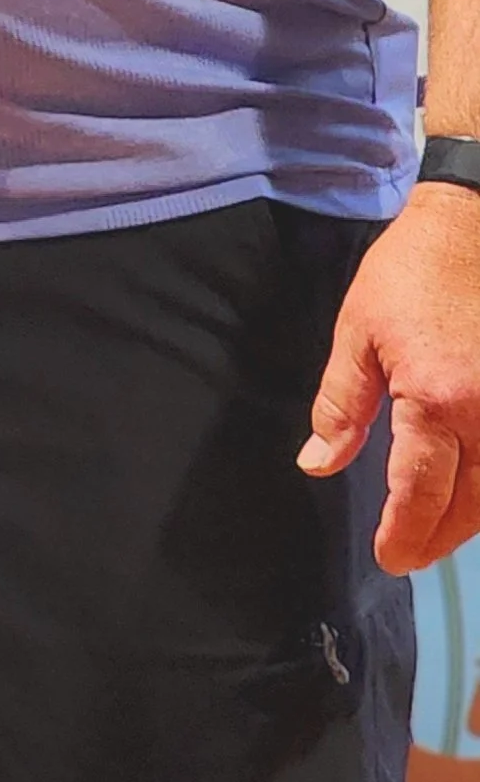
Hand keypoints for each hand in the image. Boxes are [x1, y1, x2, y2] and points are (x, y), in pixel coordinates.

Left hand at [298, 180, 479, 569]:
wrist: (472, 224)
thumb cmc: (411, 272)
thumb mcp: (358, 333)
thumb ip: (340, 405)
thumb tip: (317, 463)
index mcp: (437, 399)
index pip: (420, 493)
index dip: (403, 534)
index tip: (388, 557)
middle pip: (469, 505)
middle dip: (438, 538)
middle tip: (410, 554)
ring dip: (472, 519)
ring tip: (439, 531)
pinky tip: (474, 490)